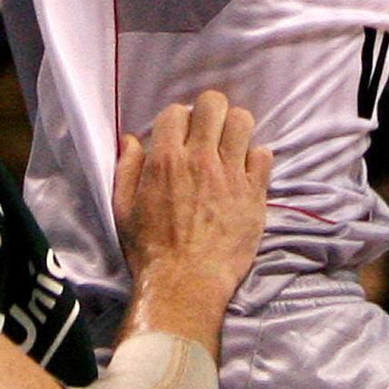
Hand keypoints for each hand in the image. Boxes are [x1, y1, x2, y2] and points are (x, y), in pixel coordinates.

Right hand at [113, 92, 269, 353]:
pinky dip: (256, 158)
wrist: (186, 285)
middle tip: (209, 130)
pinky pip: (264, 155)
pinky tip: (247, 172)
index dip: (178, 119)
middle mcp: (200, 159)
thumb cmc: (150, 251)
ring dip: (235, 128)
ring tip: (231, 145)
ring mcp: (230, 175)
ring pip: (242, 121)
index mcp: (166, 159)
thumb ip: (126, 169)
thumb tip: (131, 140)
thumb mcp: (123, 208)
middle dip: (210, 111)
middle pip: (213, 104)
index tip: (180, 135)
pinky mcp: (254, 194)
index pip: (177, 111)